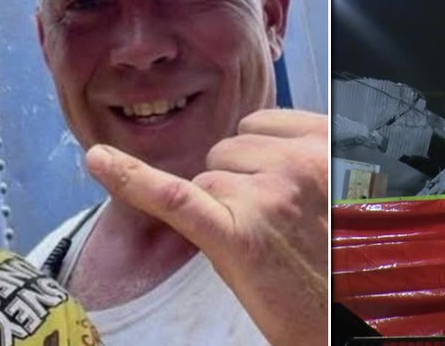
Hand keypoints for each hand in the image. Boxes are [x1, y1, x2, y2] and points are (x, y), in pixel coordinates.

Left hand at [86, 109, 329, 345]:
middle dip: (236, 182)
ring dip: (220, 208)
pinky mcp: (237, 236)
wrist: (343, 319)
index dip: (253, 156)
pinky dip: (133, 181)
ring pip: (207, 177)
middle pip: (229, 149)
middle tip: (272, 226)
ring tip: (260, 243)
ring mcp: (268, 197)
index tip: (273, 187)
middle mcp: (299, 163)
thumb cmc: (344, 257)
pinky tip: (100, 162)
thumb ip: (305, 155)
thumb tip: (250, 141)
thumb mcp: (341, 188)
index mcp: (328, 145)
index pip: (260, 125)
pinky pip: (174, 197)